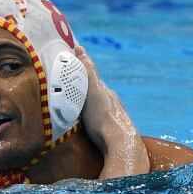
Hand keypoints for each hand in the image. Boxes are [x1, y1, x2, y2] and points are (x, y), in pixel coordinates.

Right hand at [76, 46, 148, 177]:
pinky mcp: (115, 133)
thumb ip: (88, 72)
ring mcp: (116, 119)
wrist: (120, 145)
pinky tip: (90, 127)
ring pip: (101, 109)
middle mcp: (114, 104)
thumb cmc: (103, 118)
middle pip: (98, 95)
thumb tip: (81, 48)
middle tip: (72, 94)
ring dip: (91, 109)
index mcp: (108, 93)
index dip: (83, 76)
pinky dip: (95, 121)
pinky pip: (102, 123)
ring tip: (78, 112)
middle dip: (86, 93)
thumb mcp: (93, 91)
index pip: (94, 80)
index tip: (72, 75)